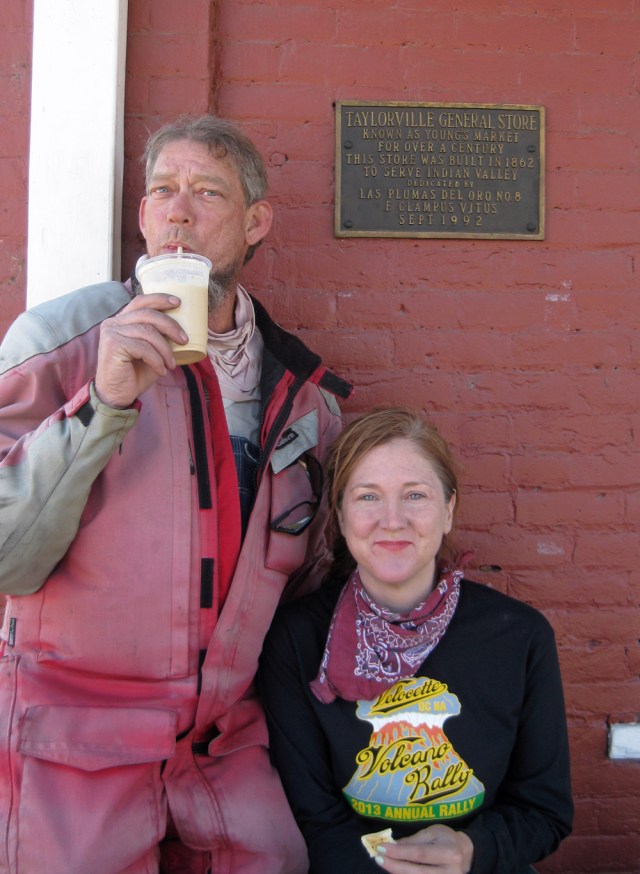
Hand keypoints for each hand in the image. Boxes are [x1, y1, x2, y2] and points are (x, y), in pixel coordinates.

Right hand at [95, 293, 187, 407]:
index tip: (178, 302)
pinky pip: (143, 348)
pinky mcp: (113, 345)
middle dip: (170, 326)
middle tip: (184, 340)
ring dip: (165, 349)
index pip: (140, 302)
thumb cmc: (135, 373)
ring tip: (171, 364)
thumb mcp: (151, 352)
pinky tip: (161, 371)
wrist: (118, 395)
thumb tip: (183, 331)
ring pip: (148, 332)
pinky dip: (156, 360)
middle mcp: (113, 322)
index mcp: (121, 320)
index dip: (159, 299)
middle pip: (147, 315)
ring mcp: (111, 332)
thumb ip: (159, 338)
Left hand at [375, 825, 472, 872]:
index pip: (420, 854)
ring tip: (385, 864)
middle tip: (378, 858)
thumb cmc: (449, 840)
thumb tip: (393, 845)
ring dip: (398, 873)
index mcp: (449, 853)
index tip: (382, 847)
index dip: (400, 853)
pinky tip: (396, 871)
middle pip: (417, 872)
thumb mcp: (433, 833)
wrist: (468, 855)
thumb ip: (414, 841)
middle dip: (395, 866)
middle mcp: (449, 872)